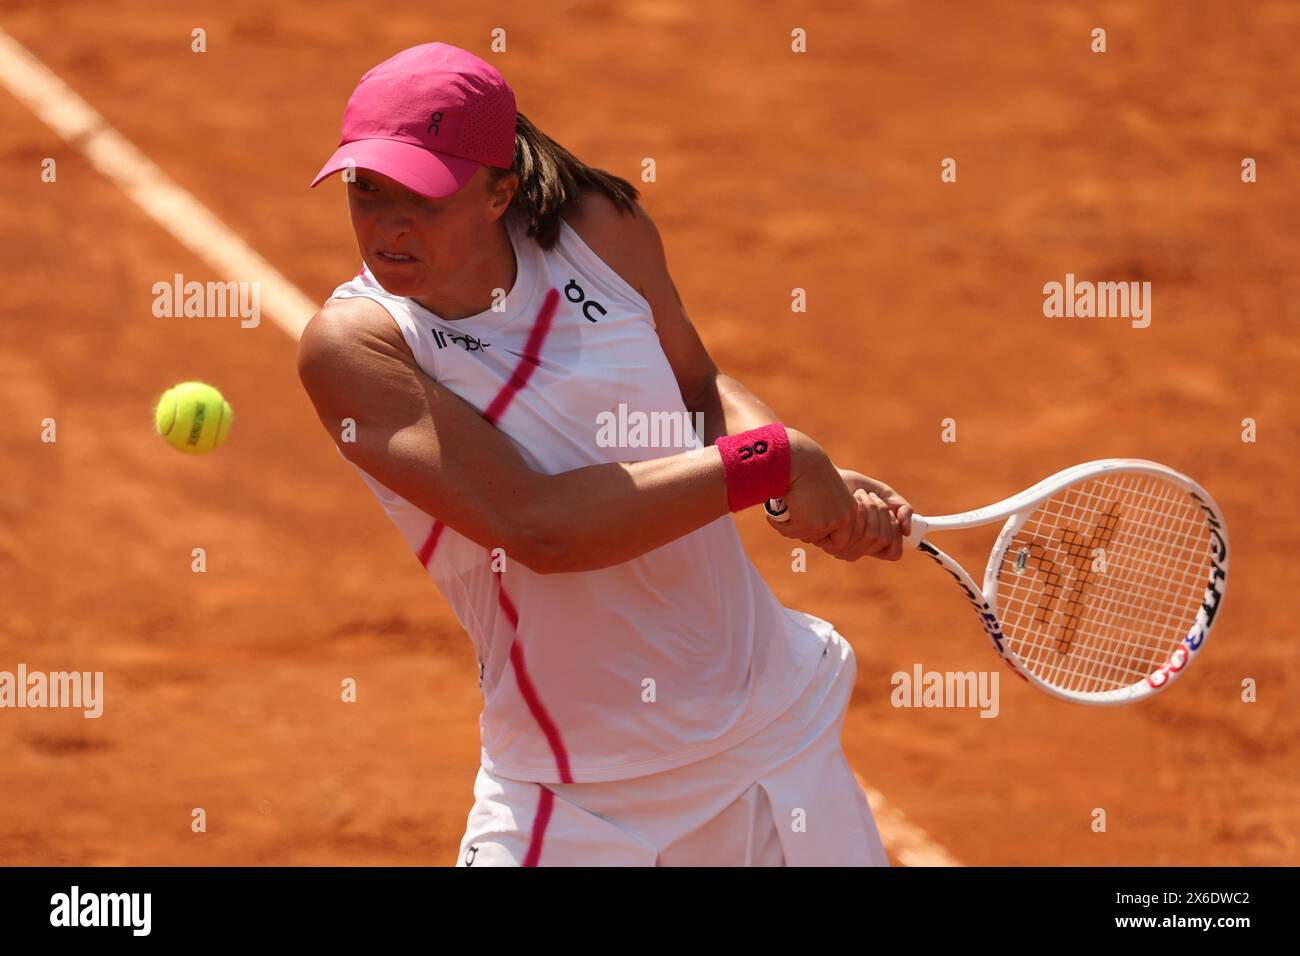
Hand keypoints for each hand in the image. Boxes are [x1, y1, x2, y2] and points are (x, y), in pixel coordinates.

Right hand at [765, 430, 861, 550]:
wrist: (800, 459)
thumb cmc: (809, 469)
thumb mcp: (825, 490)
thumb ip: (825, 508)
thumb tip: (816, 530)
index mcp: (851, 508)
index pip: (842, 537)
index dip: (824, 534)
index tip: (809, 524)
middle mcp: (843, 518)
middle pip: (823, 540)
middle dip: (807, 533)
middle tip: (795, 518)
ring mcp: (827, 523)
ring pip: (806, 537)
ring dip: (793, 527)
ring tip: (786, 509)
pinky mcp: (809, 525)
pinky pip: (790, 532)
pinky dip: (781, 524)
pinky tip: (776, 510)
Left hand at [815, 488, 903, 561]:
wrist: (829, 477)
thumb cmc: (854, 487)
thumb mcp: (884, 495)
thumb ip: (902, 509)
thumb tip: (907, 531)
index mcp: (870, 545)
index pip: (893, 553)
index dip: (896, 533)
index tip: (890, 513)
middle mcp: (856, 551)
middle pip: (885, 540)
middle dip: (884, 513)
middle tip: (871, 497)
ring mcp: (843, 549)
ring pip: (875, 536)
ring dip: (874, 508)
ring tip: (861, 495)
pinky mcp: (831, 541)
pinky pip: (860, 532)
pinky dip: (863, 510)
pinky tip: (853, 499)